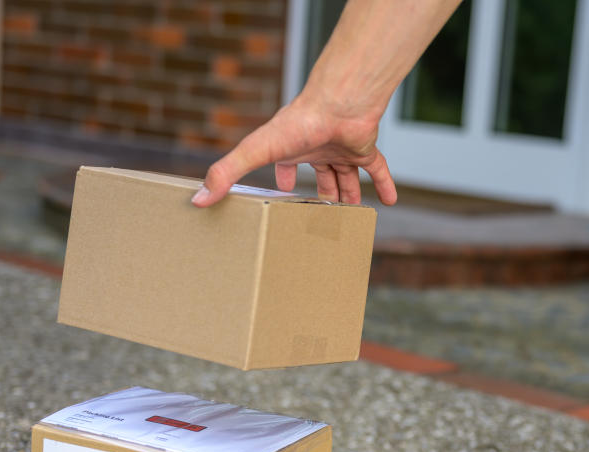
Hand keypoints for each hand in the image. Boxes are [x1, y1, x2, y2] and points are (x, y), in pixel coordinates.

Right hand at [191, 92, 396, 207]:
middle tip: (323, 210)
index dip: (284, 177)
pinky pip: (378, 168)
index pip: (285, 164)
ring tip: (352, 210)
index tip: (285, 192)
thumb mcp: (256, 151)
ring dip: (348, 190)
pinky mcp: (365, 148)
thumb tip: (198, 199)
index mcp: (292, 147)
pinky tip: (390, 202)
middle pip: (320, 171)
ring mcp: (342, 147)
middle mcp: (317, 147)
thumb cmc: (297, 124)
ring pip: (346, 172)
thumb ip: (226, 173)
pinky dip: (385, 184)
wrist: (339, 105)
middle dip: (321, 190)